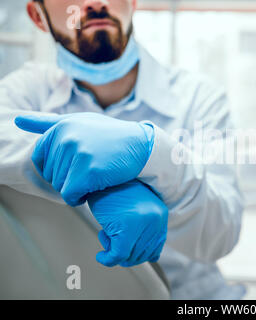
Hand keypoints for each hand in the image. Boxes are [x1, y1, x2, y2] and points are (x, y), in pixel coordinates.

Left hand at [15, 112, 153, 205]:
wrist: (142, 147)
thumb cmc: (111, 136)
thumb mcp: (80, 122)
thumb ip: (47, 122)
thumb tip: (17, 119)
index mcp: (60, 127)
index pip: (41, 159)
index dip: (59, 168)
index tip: (79, 164)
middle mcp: (65, 137)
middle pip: (51, 175)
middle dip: (69, 179)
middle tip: (92, 169)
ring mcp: (77, 153)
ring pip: (60, 187)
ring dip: (77, 189)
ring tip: (96, 176)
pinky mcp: (88, 171)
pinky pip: (70, 196)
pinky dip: (80, 199)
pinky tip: (96, 189)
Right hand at [87, 180, 167, 266]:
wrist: (102, 176)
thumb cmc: (116, 191)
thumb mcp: (136, 209)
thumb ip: (145, 230)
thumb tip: (150, 256)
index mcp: (160, 214)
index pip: (156, 247)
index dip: (139, 254)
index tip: (127, 252)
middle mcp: (154, 219)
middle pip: (142, 254)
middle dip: (125, 254)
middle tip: (112, 243)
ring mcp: (141, 224)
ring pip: (129, 256)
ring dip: (114, 252)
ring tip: (106, 236)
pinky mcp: (126, 229)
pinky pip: (117, 255)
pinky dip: (107, 258)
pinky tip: (102, 256)